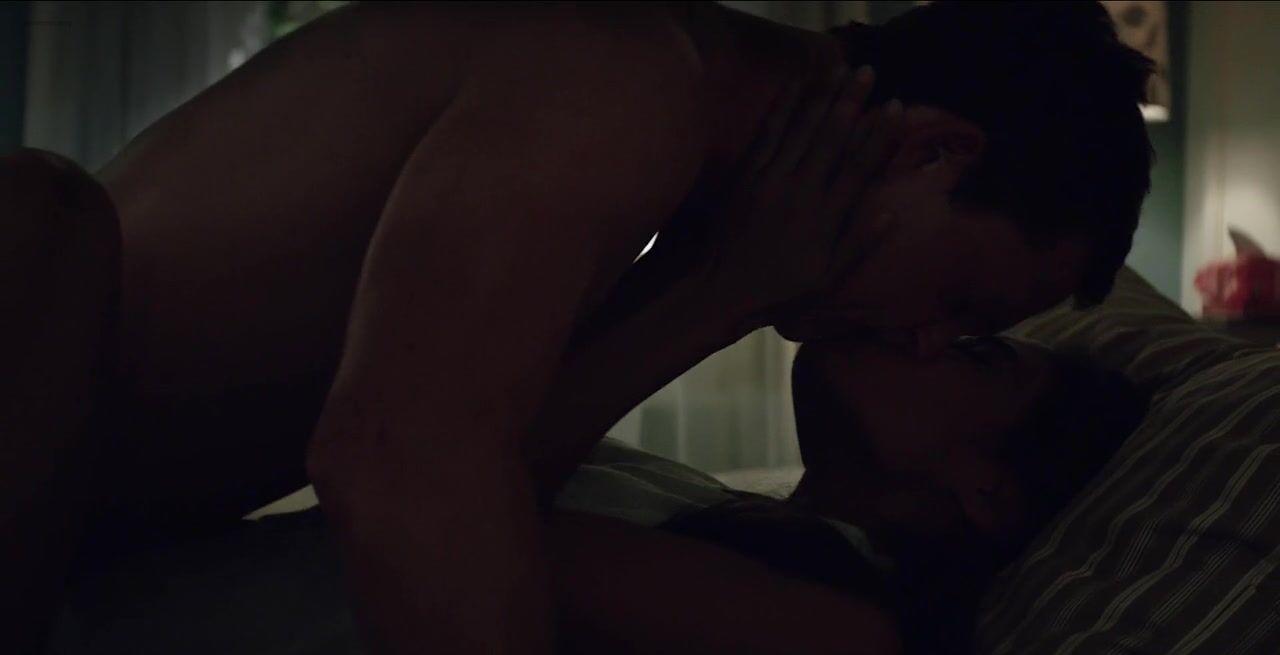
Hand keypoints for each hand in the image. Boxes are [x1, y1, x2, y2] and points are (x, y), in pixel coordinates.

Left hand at [701, 66, 903, 326]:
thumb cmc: (777, 289)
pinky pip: (768, 132)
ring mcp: (770, 178)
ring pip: (801, 128)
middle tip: (868, 71)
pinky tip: (796, 85)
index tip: (896, 106)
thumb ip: (858, 243)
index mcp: (825, 216)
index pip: (860, 165)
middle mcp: (800, 190)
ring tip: (839, 68)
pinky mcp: (745, 174)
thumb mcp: (827, 278)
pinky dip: (783, 106)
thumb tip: (890, 213)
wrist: (718, 289)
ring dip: (822, 96)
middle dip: (851, 100)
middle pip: (831, 136)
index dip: (879, 133)